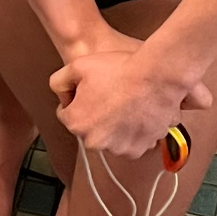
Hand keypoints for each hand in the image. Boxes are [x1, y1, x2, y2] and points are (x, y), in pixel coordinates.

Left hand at [53, 25, 214, 158]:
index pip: (66, 114)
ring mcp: (118, 148)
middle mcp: (95, 141)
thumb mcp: (77, 66)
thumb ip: (59, 82)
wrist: (157, 77)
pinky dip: (131, 132)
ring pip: (109, 137)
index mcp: (77, 123)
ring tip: (124, 103)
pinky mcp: (137, 149)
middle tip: (108, 95)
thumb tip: (62, 96)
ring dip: (113, 126)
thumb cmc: (120, 70)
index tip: (88, 92)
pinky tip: (135, 113)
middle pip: (88, 128)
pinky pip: (128, 142)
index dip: (76, 99)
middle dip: (94, 115)